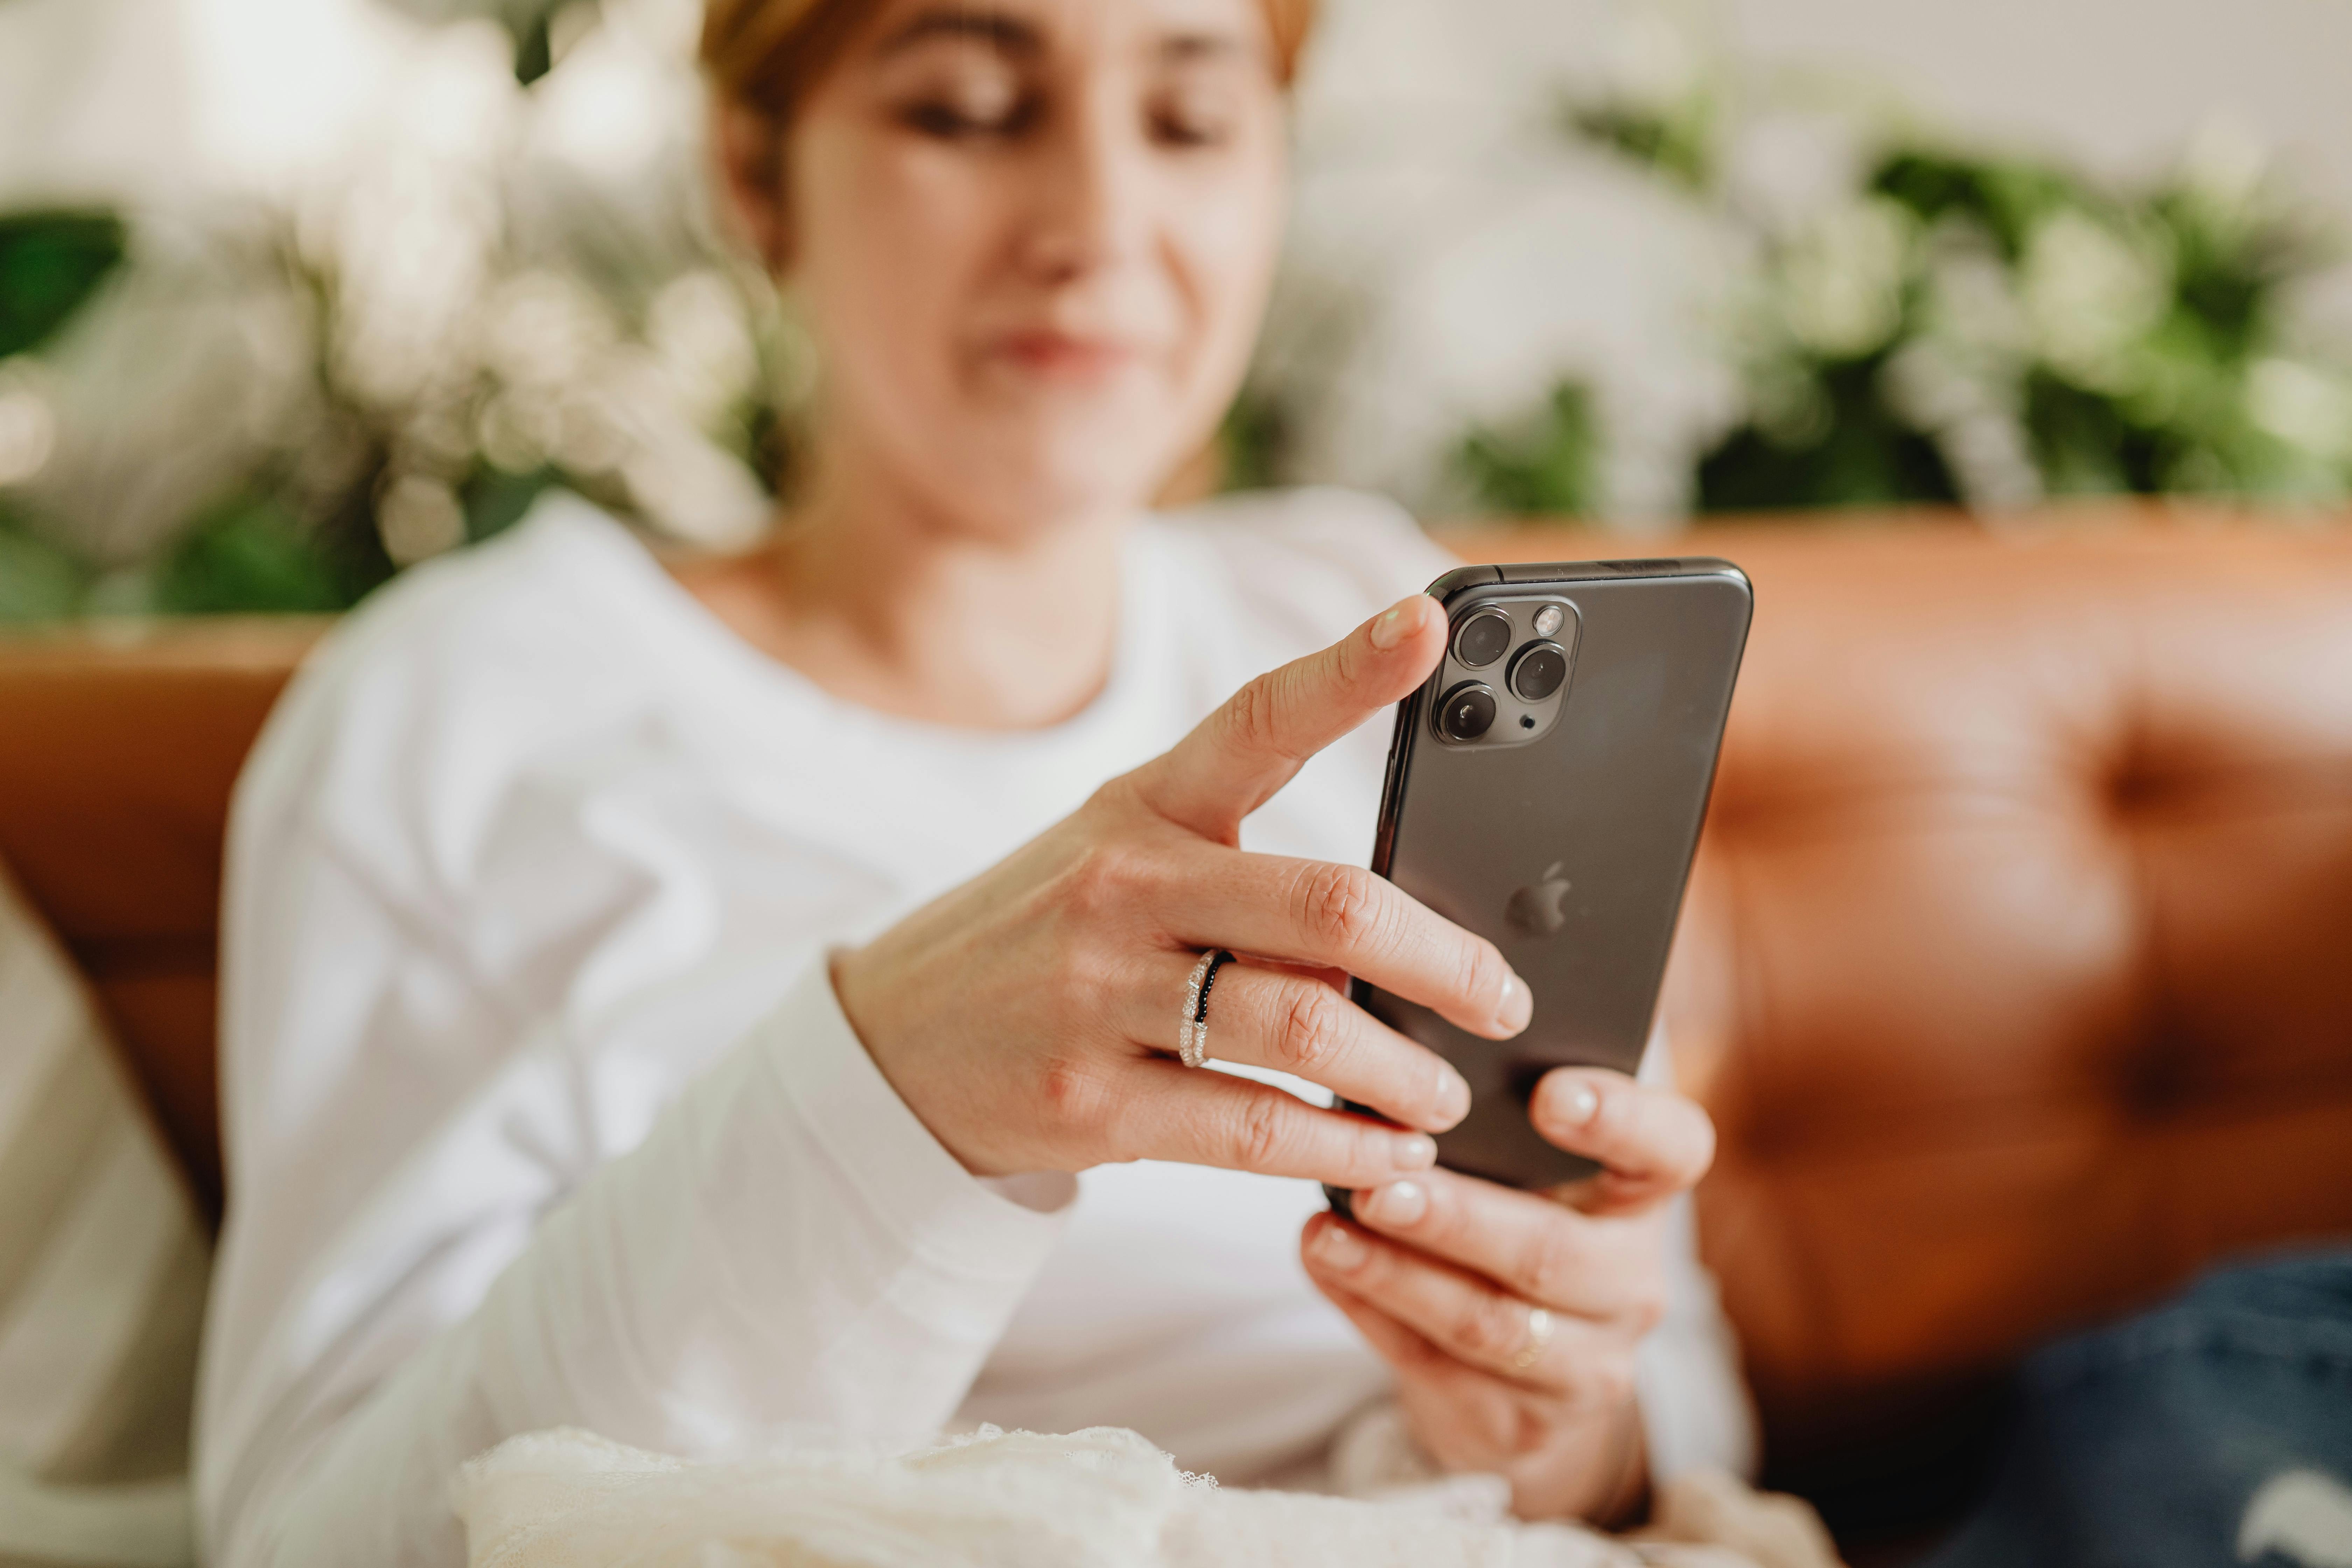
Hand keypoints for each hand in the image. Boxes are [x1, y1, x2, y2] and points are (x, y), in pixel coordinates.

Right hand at [832, 593, 1533, 1187]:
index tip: (1429, 619)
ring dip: (1403, 1073)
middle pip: (1328, 911)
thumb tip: (1402, 923)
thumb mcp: (1123, 856)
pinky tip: (1385, 1155)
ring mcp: (1099, 996)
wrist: (893, 1042)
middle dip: (1444, 963)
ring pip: (1304, 1030)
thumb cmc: (1050, 936)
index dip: (1349, 669)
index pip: (1257, 719)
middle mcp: (1122, 888)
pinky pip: (1252, 1130)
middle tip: (1501, 999)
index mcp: (1141, 807)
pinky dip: (1341, 1148)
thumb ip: (1245, 864)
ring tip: (1443, 1092)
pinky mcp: (1090, 1103)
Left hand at [1300, 1067, 1715, 1522]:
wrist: (1523, 1370)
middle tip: (1381, 1187)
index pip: (1670, 1147)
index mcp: (1642, 1195)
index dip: (1618, 1117)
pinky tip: (1329, 1271)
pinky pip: (1440, 1368)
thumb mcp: (1523, 1173)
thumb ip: (1484, 1129)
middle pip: (1552, 1251)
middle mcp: (1633, 1281)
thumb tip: (1386, 1083)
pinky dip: (1373, 1316)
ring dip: (1397, 1275)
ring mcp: (1591, 1362)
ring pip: (1488, 1322)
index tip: (1547, 1095)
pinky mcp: (1528, 1423)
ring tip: (1328, 1233)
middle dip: (1457, 1219)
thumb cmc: (1514, 1222)